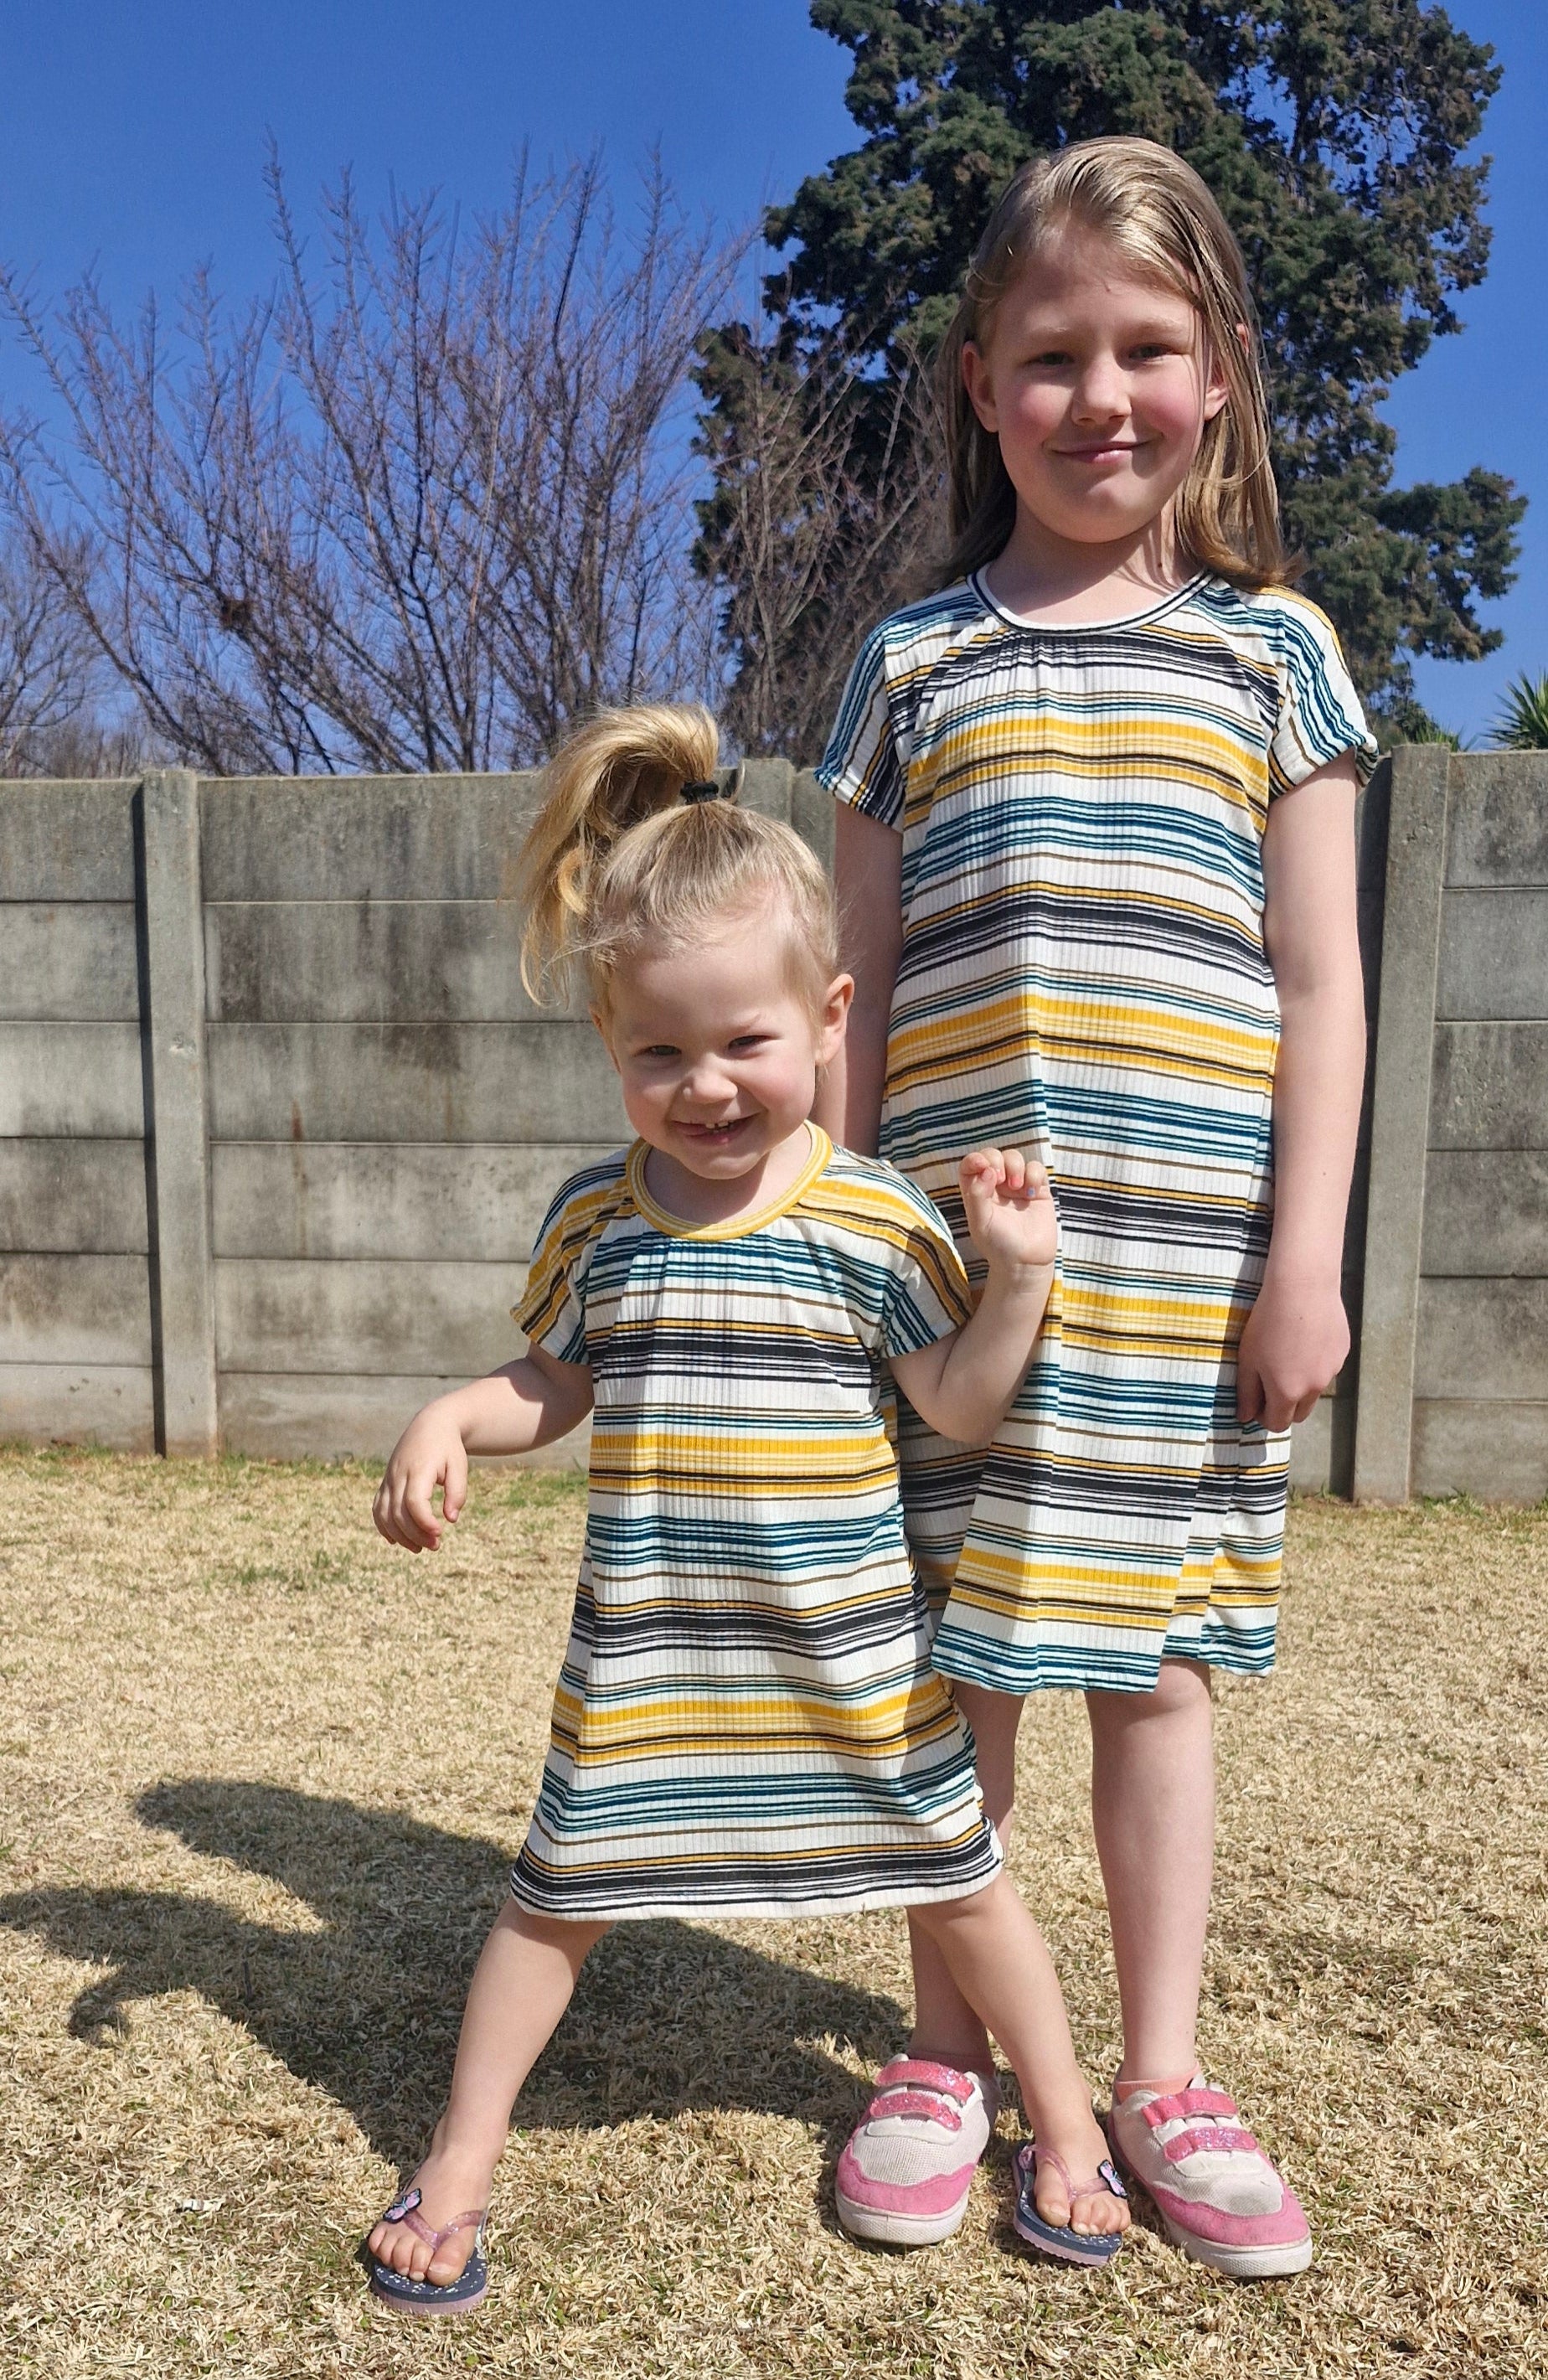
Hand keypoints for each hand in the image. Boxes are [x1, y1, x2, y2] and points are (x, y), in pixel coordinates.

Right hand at [373, 1403, 469, 1550]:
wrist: (430, 1425)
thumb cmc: (448, 1448)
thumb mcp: (459, 1466)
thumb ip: (458, 1492)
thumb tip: (451, 1519)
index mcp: (418, 1469)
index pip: (414, 1502)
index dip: (424, 1523)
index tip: (439, 1533)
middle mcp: (399, 1475)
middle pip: (398, 1513)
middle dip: (416, 1535)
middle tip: (436, 1545)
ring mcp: (389, 1479)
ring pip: (384, 1515)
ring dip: (400, 1536)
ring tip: (419, 1548)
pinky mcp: (386, 1483)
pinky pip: (378, 1509)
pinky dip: (384, 1527)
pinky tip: (396, 1540)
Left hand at [958, 1147, 1057, 1279]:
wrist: (1026, 1262)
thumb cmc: (998, 1245)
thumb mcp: (980, 1223)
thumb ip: (977, 1195)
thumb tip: (986, 1169)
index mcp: (977, 1192)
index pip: (971, 1165)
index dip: (975, 1159)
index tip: (981, 1164)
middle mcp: (995, 1186)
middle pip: (993, 1155)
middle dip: (996, 1160)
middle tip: (1000, 1178)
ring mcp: (1017, 1186)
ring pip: (1014, 1157)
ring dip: (1015, 1165)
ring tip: (1016, 1186)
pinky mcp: (1038, 1189)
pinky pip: (1036, 1168)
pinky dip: (1034, 1174)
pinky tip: (1031, 1192)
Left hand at [1236, 1271, 1349, 1428]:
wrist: (1302, 1287)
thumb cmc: (1268, 1321)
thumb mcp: (1248, 1358)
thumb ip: (1247, 1392)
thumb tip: (1245, 1417)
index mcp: (1287, 1392)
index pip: (1278, 1424)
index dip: (1263, 1416)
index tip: (1255, 1401)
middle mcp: (1314, 1388)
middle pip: (1300, 1414)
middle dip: (1284, 1406)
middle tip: (1269, 1382)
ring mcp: (1332, 1370)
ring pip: (1315, 1390)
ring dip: (1301, 1384)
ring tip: (1287, 1353)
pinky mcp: (1343, 1352)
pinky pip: (1327, 1367)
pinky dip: (1315, 1363)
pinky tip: (1304, 1338)